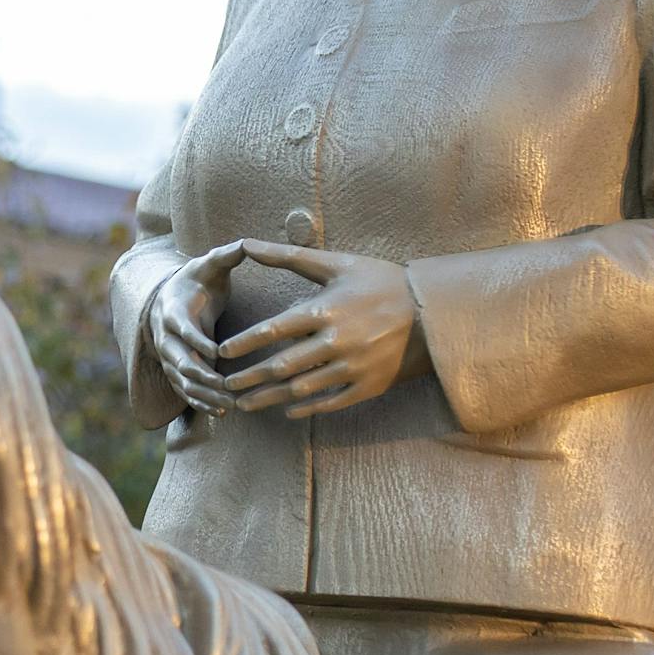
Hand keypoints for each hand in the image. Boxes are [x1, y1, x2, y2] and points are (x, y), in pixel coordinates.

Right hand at [149, 241, 247, 414]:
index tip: (218, 352)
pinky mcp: (176, 370)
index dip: (197, 341)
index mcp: (172, 310)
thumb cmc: (197, 280)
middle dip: (203, 376)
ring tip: (229, 406)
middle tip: (227, 388)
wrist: (173, 298)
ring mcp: (169, 357)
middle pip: (180, 361)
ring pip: (182, 381)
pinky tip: (221, 413)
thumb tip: (247, 243)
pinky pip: (185, 391)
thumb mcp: (209, 265)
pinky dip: (200, 403)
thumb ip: (226, 256)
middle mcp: (166, 337)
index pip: (181, 329)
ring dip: (204, 395)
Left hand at [219, 241, 429, 418]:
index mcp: (325, 311)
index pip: (273, 331)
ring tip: (245, 405)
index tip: (222, 353)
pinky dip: (305, 409)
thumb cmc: (380, 282)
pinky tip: (287, 410)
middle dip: (249, 378)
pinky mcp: (367, 386)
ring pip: (301, 390)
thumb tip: (247, 244)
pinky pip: (329, 403)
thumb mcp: (336, 264)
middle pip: (281, 366)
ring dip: (269, 399)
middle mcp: (336, 342)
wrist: (431, 312)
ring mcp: (352, 368)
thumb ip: (289, 257)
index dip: (244, 344)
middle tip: (224, 386)